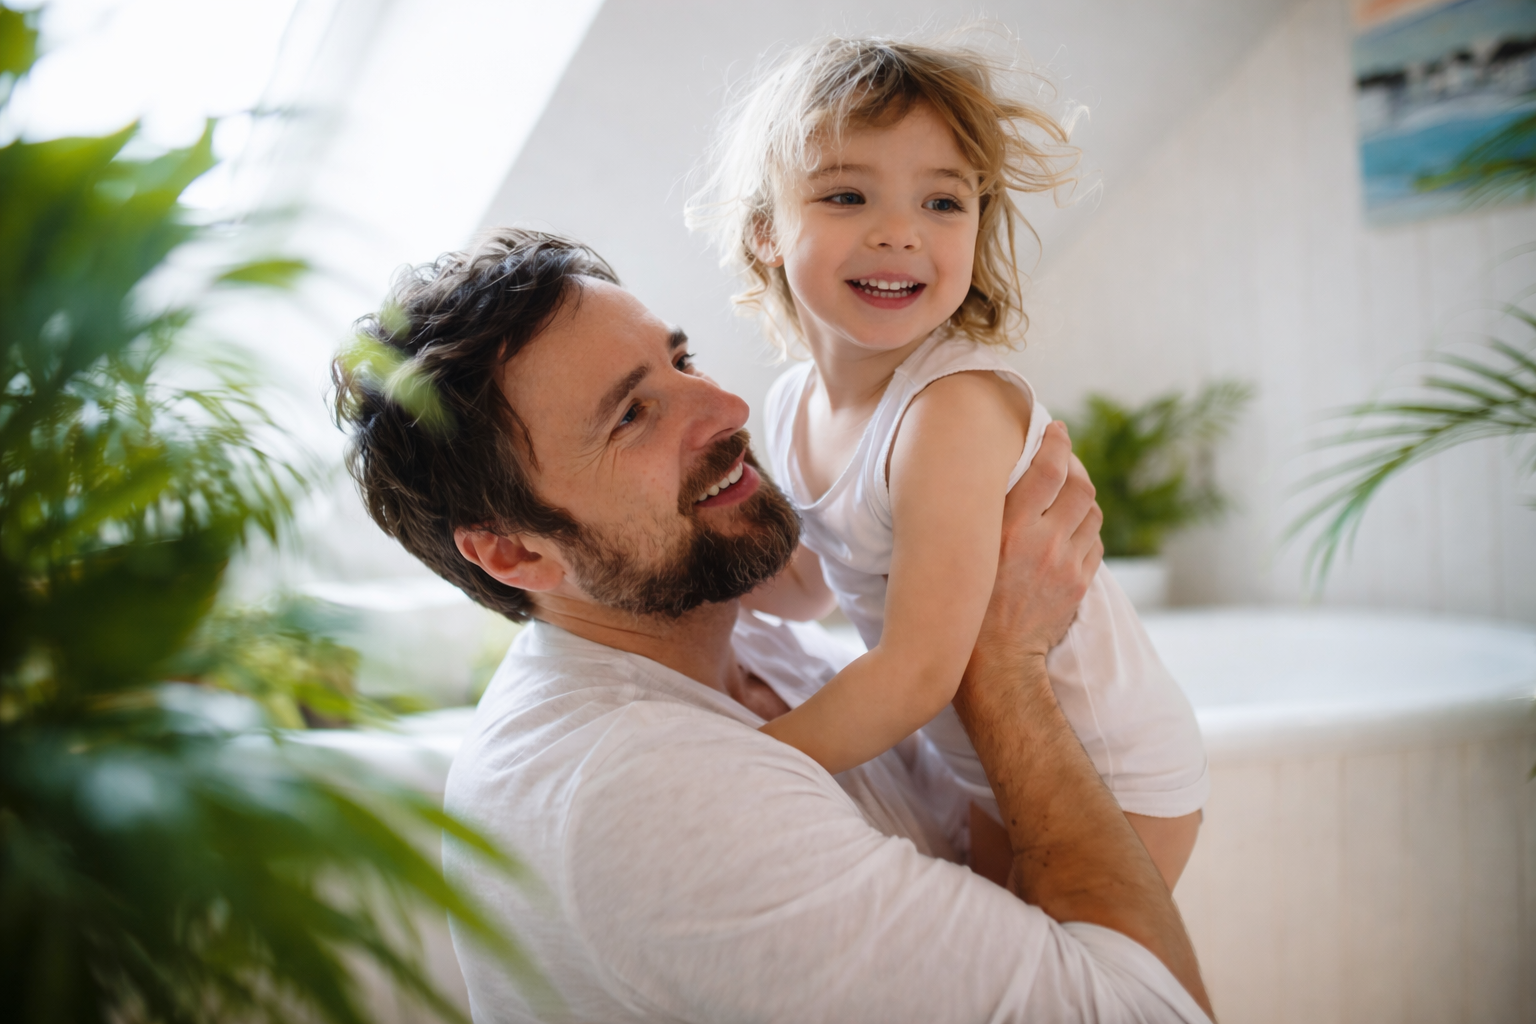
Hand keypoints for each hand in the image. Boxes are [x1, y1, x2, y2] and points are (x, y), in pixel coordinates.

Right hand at [978, 421, 1102, 659]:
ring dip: (1081, 499)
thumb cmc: (966, 601)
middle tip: (1064, 460)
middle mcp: (1043, 541)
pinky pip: (1094, 542)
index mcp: (1009, 528)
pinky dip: (1084, 530)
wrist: (994, 659)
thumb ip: (985, 513)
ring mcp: (1066, 563)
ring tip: (1066, 496)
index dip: (1057, 441)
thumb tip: (995, 473)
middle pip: (1080, 485)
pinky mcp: (1079, 583)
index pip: (1048, 467)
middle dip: (1075, 466)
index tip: (1056, 429)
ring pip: (1091, 513)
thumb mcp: (966, 550)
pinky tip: (1068, 531)